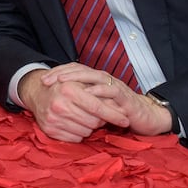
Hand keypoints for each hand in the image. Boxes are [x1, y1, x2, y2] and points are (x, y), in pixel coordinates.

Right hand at [18, 65, 134, 141]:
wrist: (37, 93)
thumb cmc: (63, 87)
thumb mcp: (80, 83)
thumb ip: (99, 94)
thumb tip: (121, 108)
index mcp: (68, 90)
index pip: (97, 107)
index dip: (114, 115)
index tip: (125, 120)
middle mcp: (59, 105)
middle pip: (93, 122)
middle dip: (100, 120)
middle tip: (99, 116)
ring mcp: (53, 119)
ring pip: (85, 132)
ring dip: (89, 127)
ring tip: (84, 118)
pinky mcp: (50, 130)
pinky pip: (75, 138)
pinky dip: (78, 133)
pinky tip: (75, 124)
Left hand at [28, 64, 173, 138]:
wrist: (145, 118)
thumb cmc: (118, 112)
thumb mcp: (96, 106)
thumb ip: (82, 101)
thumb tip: (59, 102)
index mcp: (96, 81)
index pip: (75, 71)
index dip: (58, 73)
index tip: (42, 80)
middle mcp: (105, 80)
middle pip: (81, 70)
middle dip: (63, 73)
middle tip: (46, 80)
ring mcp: (115, 87)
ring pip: (95, 77)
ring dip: (77, 78)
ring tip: (62, 82)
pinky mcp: (125, 97)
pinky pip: (111, 91)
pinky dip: (99, 91)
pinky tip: (87, 93)